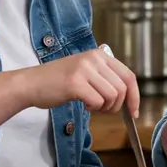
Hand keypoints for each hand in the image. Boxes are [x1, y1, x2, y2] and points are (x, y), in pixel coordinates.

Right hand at [18, 49, 139, 115]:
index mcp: (100, 55)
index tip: (134, 111)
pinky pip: (98, 102)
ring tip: (91, 106)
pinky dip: (93, 108)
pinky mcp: (75, 83)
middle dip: (116, 106)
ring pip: (112, 96)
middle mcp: (94, 58)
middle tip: (102, 109)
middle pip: (122, 88)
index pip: (129, 76)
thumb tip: (128, 96)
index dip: (135, 96)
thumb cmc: (58, 82)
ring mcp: (84, 69)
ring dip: (105, 108)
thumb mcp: (86, 72)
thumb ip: (106, 78)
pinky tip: (83, 105)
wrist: (31, 83)